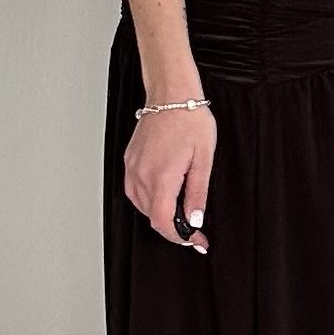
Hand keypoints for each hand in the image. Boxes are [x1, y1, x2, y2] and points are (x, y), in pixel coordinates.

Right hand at [125, 106, 215, 251]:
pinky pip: (135, 191)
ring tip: (180, 209)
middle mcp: (142, 174)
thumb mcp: (204, 158)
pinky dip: (149, 200)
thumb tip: (194, 220)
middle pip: (153, 217)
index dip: (179, 238)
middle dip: (173, 227)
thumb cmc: (189, 119)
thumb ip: (198, 193)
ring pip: (142, 206)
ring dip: (161, 214)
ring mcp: (132, 168)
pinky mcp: (129, 161)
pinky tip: (163, 193)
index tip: (194, 240)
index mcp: (161, 176)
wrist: (171, 94)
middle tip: (194, 227)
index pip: (163, 222)